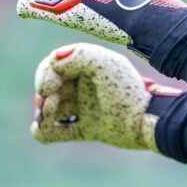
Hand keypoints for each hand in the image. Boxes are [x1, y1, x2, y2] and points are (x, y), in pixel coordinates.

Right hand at [31, 42, 181, 149]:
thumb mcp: (105, 65)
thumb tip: (54, 61)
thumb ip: (80, 54)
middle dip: (42, 96)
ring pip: (50, 110)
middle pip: (49, 88)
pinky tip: (41, 131)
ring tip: (47, 118)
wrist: (145, 122)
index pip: (54, 65)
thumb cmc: (126, 91)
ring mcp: (86, 108)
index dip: (44, 75)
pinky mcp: (88, 129)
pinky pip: (57, 132)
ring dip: (42, 113)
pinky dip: (43, 132)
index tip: (47, 88)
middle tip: (46, 105)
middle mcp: (86, 86)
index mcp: (89, 67)